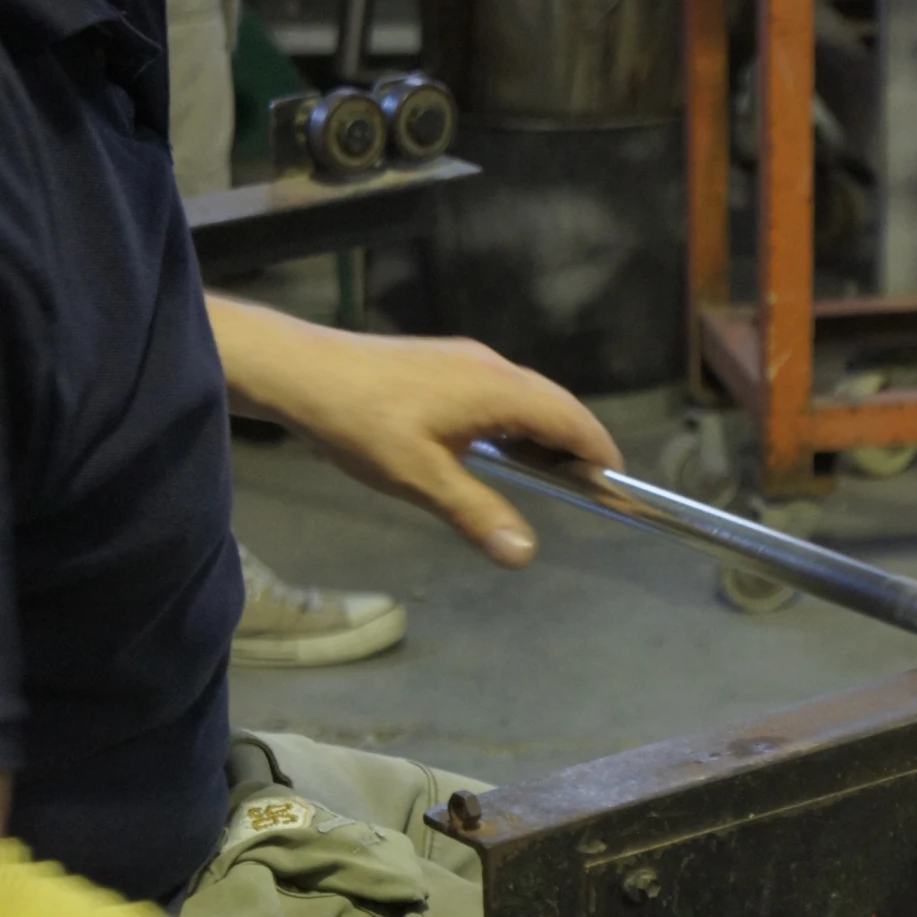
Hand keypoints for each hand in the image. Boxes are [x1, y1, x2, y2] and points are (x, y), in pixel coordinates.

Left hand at [210, 299, 620, 566]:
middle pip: (554, 403)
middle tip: (587, 488)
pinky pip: (498, 393)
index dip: (599, 450)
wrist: (299, 370)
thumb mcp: (421, 478)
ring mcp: (464, 361)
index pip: (570, 418)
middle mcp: (490, 367)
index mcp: (497, 389)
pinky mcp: (441, 365)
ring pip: (525, 397)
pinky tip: (497, 452)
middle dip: (576, 443)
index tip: (616, 483)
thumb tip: (525, 555)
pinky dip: (514, 423)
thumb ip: (478, 514)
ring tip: (547, 476)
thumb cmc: (362, 423)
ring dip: (543, 433)